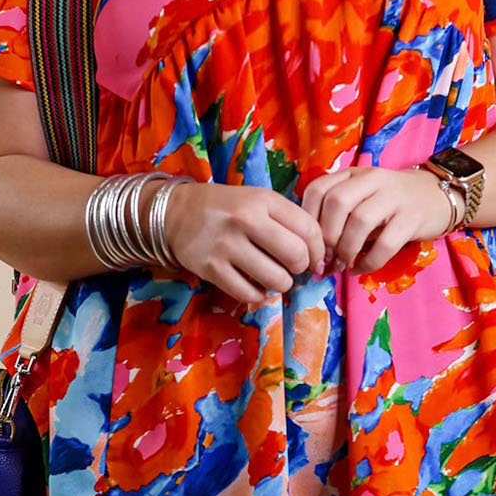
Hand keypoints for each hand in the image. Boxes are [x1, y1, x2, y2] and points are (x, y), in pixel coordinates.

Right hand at [163, 181, 324, 303]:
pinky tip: (255, 286)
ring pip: (276, 279)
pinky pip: (249, 294)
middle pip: (296, 256)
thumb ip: (288, 220)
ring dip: (281, 284)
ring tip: (275, 277)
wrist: (176, 213)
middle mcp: (245, 220)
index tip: (314, 259)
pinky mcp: (211, 269)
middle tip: (294, 269)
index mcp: (262, 200)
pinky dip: (258, 295)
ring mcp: (226, 245)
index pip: (308, 229)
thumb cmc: (227, 207)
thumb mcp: (258, 200)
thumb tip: (317, 256)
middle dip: (301, 269)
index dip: (318, 250)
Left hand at [300, 166, 460, 274]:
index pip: (319, 188)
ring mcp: (395, 197)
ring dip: (346, 249)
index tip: (309, 243)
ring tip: (342, 265)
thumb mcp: (362, 197)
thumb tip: (313, 251)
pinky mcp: (413, 218)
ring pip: (360, 220)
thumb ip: (338, 214)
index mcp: (354, 174)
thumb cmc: (390, 203)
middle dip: (326, 236)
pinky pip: (386, 243)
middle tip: (325, 258)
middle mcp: (373, 179)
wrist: (436, 196)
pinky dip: (369, 261)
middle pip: (337, 202)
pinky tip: (360, 268)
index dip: (308, 219)